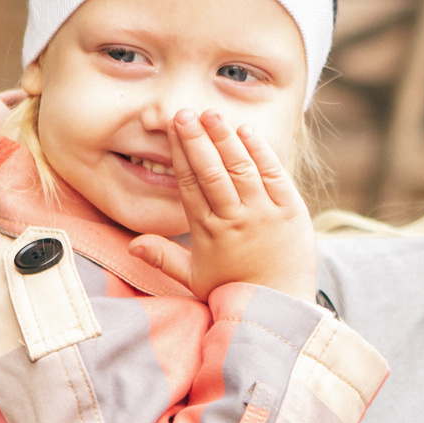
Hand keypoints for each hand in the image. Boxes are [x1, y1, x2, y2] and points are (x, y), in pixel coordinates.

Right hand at [126, 110, 317, 300]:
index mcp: (208, 232)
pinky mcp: (291, 212)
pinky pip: (274, 175)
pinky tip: (246, 131)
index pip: (189, 184)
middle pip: (211, 171)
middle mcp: (235, 219)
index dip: (180, 155)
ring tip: (212, 114)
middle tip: (184, 113)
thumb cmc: (235, 292)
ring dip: (225, 138)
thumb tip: (132, 246)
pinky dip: (261, 152)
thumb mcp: (193, 279)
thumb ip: (164, 258)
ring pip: (241, 168)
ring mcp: (264, 213)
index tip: (171, 130)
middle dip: (197, 139)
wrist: (280, 309)